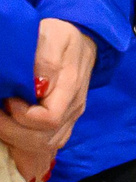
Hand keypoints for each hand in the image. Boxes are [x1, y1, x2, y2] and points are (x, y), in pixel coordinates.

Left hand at [0, 21, 95, 169]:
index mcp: (72, 88)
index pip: (49, 120)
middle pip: (44, 139)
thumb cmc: (61, 36)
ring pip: (45, 145)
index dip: (22, 115)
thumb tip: (38, 85)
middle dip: (12, 131)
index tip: (7, 98)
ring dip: (17, 138)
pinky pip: (49, 143)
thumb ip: (46, 59)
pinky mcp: (66, 121)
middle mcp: (75, 108)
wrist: (82, 39)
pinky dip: (27, 141)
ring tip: (2, 119)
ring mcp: (72, 116)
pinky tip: (14, 125)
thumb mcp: (52, 37)